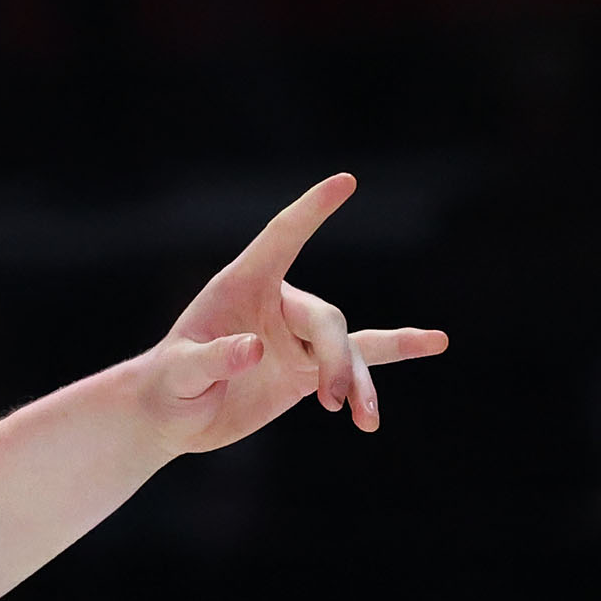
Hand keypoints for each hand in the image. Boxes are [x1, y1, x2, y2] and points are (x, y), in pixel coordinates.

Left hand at [142, 173, 448, 452]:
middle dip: (337, 358)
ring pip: (348, 347)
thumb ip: (213, 358)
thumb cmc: (166, 387)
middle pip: (326, 318)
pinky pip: (362, 358)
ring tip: (365, 420)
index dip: (311, 211)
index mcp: (240, 286)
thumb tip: (257, 347)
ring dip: (361, 382)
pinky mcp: (309, 371)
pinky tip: (435, 342)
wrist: (171, 419)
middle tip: (334, 401)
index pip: (281, 239)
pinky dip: (396, 352)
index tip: (345, 181)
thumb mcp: (178, 374)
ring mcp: (296, 338)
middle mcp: (276, 305)